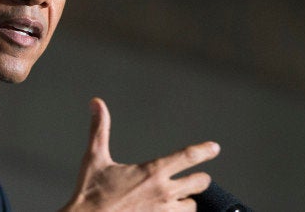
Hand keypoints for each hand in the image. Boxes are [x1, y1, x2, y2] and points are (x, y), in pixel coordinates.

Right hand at [60, 97, 220, 211]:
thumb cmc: (90, 193)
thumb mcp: (94, 157)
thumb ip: (99, 129)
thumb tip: (96, 104)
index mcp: (152, 172)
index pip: (188, 157)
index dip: (204, 150)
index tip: (214, 148)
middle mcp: (163, 192)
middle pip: (199, 183)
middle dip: (199, 179)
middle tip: (197, 178)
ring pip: (191, 206)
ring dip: (187, 201)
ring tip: (181, 198)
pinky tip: (169, 211)